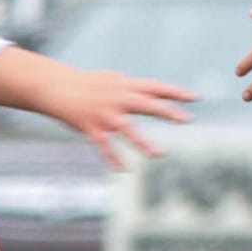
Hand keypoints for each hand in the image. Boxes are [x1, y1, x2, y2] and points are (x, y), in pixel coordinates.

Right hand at [31, 64, 196, 168]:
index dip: (176, 92)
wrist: (55, 86)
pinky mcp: (90, 127)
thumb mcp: (113, 80)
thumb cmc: (87, 84)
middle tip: (188, 120)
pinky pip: (104, 145)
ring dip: (144, 143)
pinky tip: (124, 169)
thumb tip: (154, 94)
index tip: (196, 98)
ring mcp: (104, 113)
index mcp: (124, 85)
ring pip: (127, 129)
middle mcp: (117, 98)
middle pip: (147, 104)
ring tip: (160, 154)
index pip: (155, 87)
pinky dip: (113, 158)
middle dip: (168, 112)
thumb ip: (133, 88)